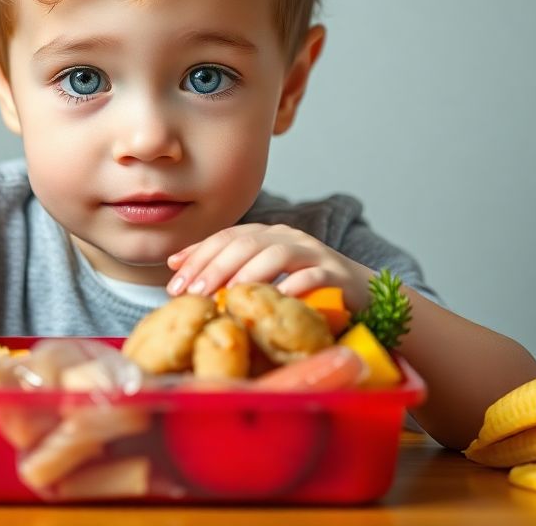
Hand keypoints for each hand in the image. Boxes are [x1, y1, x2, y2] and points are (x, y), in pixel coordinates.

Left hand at [165, 223, 373, 304]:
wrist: (361, 298)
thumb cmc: (303, 291)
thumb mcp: (262, 277)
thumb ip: (226, 268)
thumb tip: (177, 265)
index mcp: (267, 235)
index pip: (226, 237)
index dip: (198, 256)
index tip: (174, 282)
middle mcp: (289, 237)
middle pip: (246, 243)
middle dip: (215, 266)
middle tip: (193, 291)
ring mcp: (314, 253)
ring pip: (277, 254)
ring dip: (248, 274)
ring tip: (227, 295)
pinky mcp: (337, 274)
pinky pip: (312, 277)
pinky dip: (291, 287)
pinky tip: (273, 302)